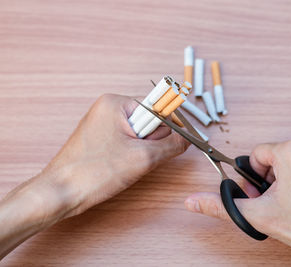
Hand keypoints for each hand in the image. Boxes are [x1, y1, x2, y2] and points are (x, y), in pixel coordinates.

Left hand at [0, 94, 188, 257]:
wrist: (60, 194)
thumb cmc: (93, 172)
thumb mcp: (143, 158)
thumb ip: (172, 145)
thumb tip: (188, 139)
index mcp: (116, 103)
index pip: (158, 106)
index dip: (170, 125)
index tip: (179, 140)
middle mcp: (109, 108)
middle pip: (150, 120)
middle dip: (152, 142)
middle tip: (141, 157)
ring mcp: (103, 123)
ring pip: (140, 134)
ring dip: (143, 151)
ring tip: (128, 164)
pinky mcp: (101, 138)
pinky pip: (128, 141)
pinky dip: (132, 155)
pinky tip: (122, 166)